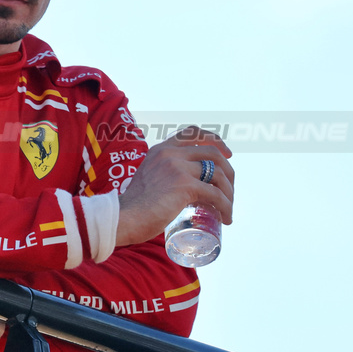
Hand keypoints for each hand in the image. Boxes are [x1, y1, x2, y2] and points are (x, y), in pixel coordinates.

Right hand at [116, 126, 234, 245]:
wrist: (122, 218)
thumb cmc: (134, 208)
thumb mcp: (148, 180)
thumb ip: (162, 176)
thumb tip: (180, 190)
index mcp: (160, 150)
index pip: (192, 133)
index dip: (214, 140)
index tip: (226, 153)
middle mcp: (169, 153)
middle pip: (213, 153)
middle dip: (229, 171)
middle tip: (230, 189)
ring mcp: (177, 167)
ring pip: (219, 174)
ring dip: (229, 192)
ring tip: (228, 209)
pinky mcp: (184, 185)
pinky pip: (216, 194)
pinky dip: (226, 207)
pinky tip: (226, 218)